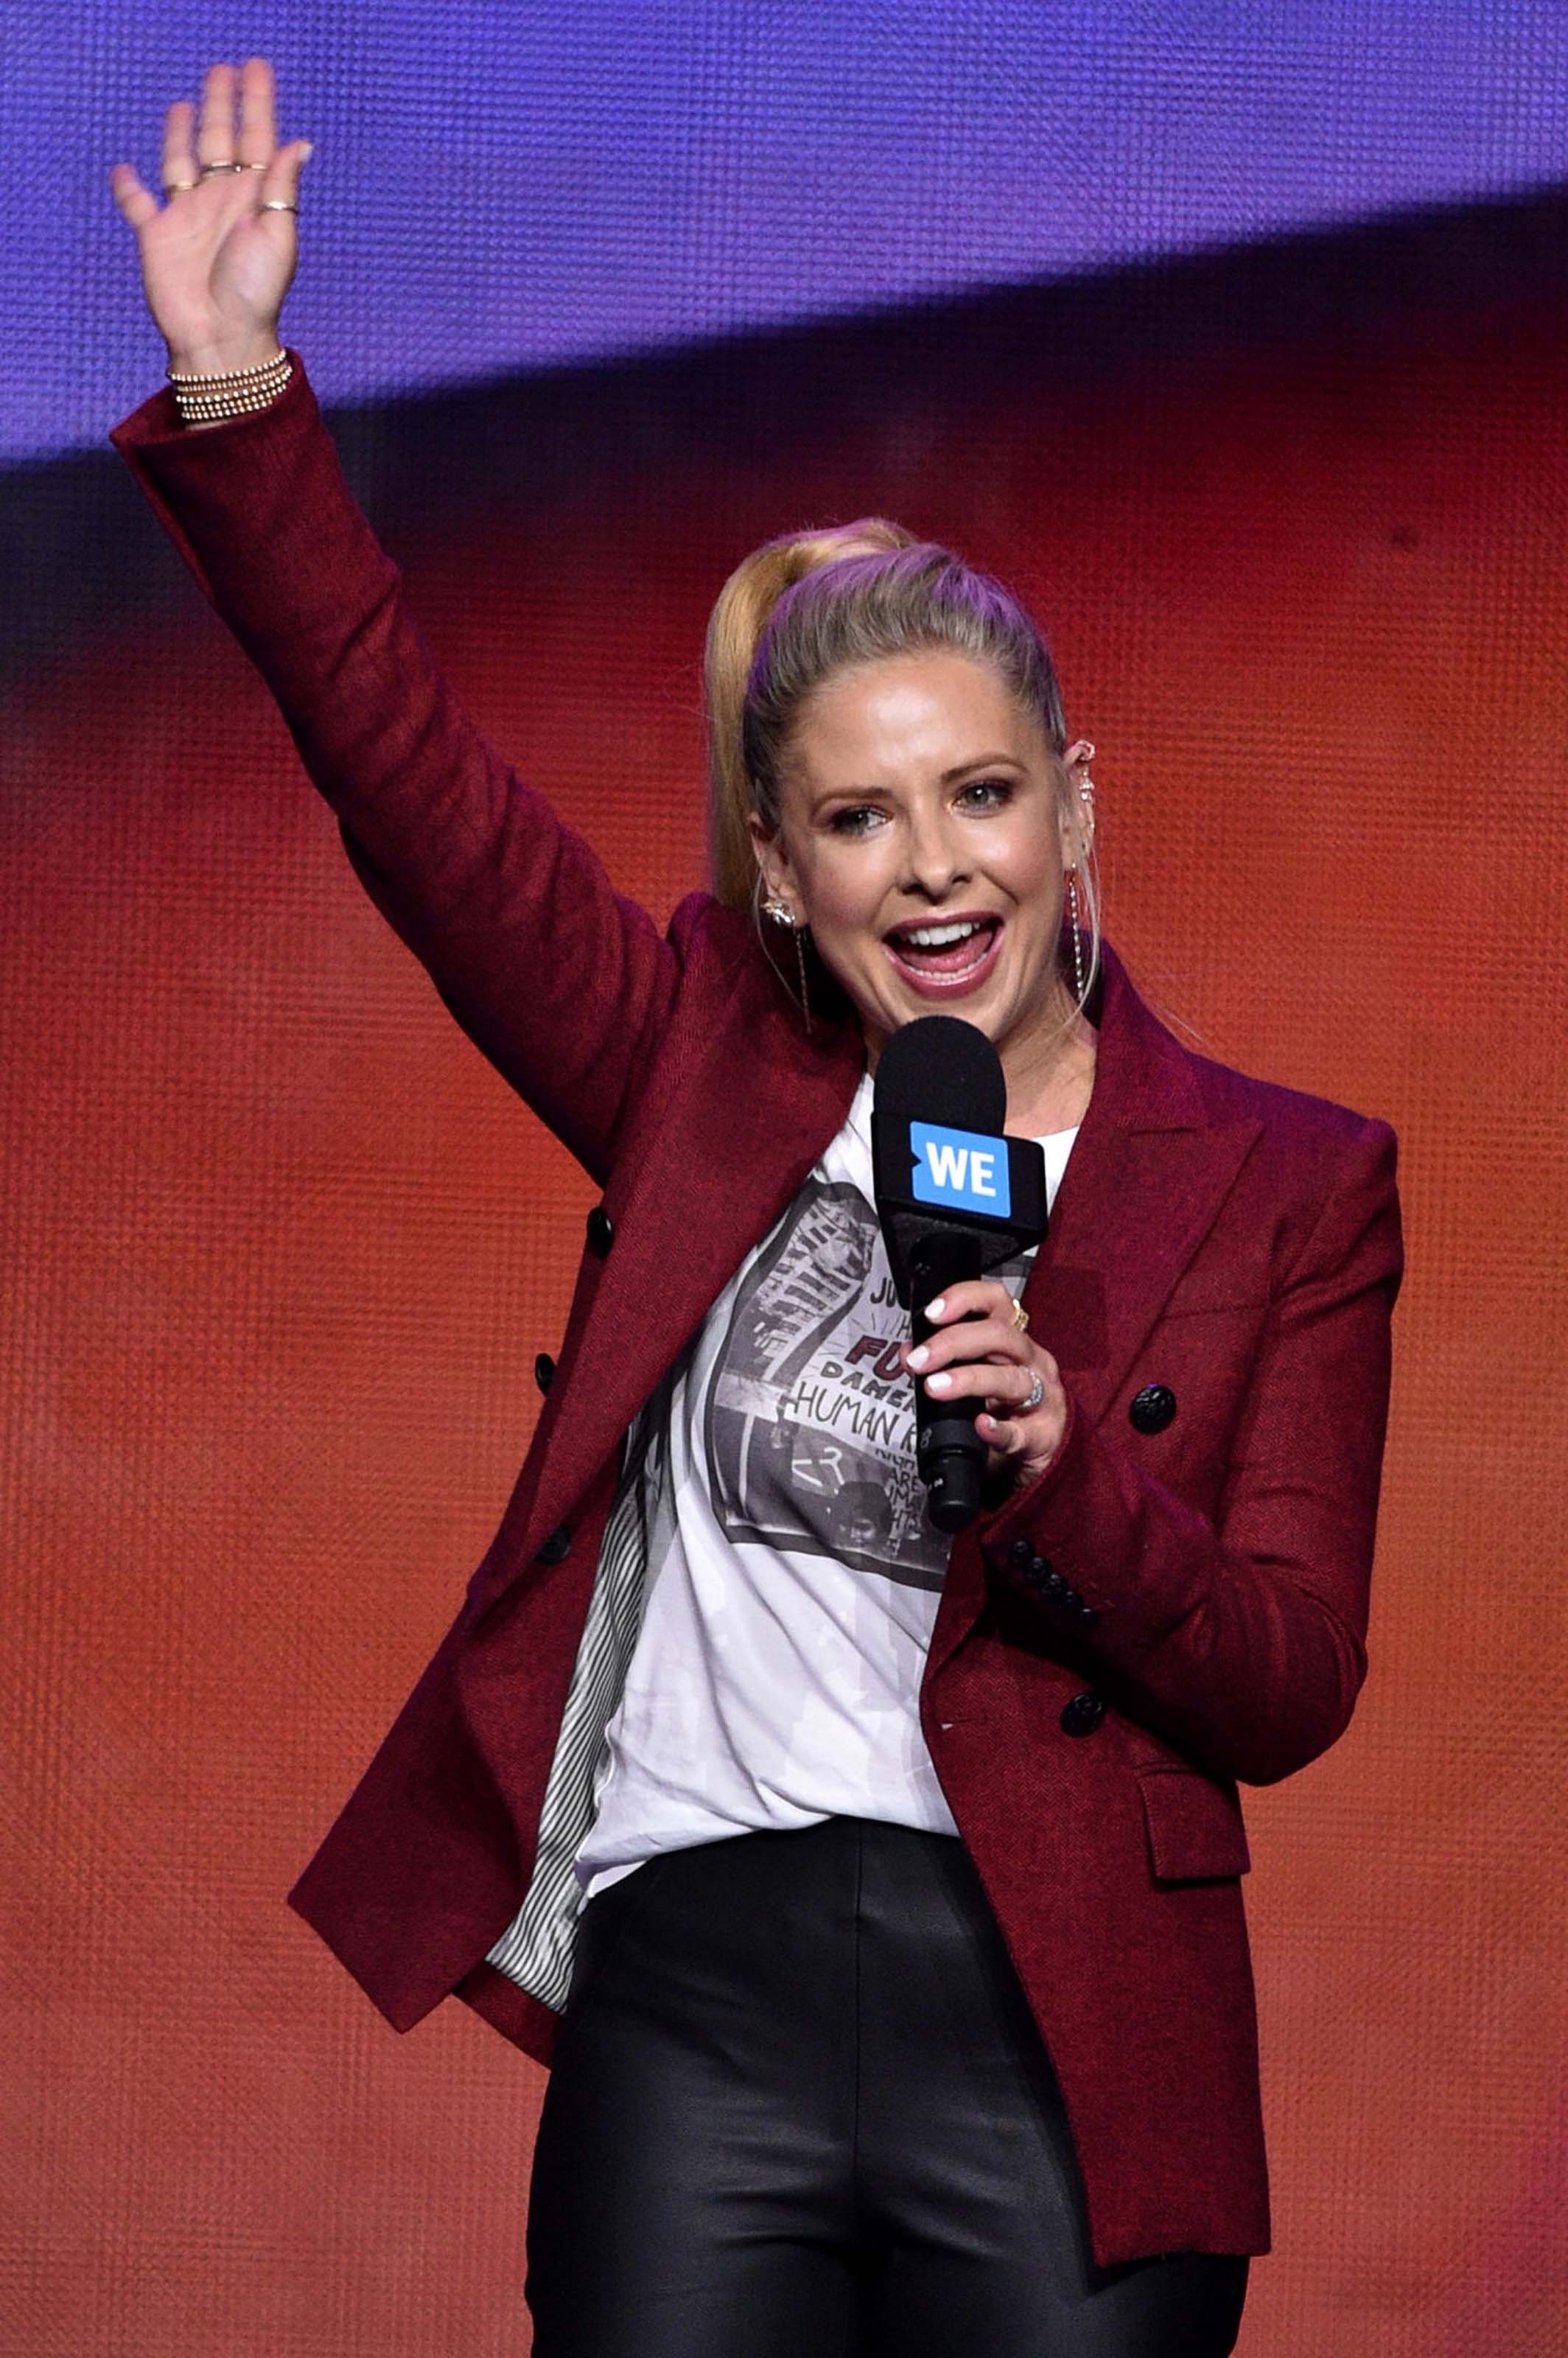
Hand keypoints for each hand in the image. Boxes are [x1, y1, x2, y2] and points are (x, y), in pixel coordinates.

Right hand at [109, 57, 311, 376]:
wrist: (221, 336)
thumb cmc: (256, 293)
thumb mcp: (277, 235)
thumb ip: (282, 186)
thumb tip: (299, 142)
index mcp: (253, 198)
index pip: (257, 138)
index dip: (256, 103)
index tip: (257, 68)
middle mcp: (221, 201)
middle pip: (219, 140)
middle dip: (220, 106)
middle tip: (222, 70)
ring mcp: (187, 217)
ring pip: (181, 162)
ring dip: (180, 134)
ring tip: (183, 105)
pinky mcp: (157, 236)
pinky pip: (138, 205)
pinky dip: (128, 188)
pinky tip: (125, 170)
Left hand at [903, 1279, 1067, 1492]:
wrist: (1048, 1446)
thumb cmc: (1012, 1402)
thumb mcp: (980, 1373)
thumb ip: (943, 1360)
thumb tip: (909, 1352)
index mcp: (1014, 1339)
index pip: (996, 1302)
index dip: (965, 1299)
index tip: (932, 1313)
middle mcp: (1032, 1360)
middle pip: (1000, 1336)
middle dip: (953, 1343)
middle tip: (920, 1360)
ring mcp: (1043, 1397)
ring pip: (1010, 1379)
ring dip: (968, 1380)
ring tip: (936, 1387)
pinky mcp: (1044, 1435)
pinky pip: (1022, 1431)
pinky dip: (999, 1429)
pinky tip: (981, 1425)